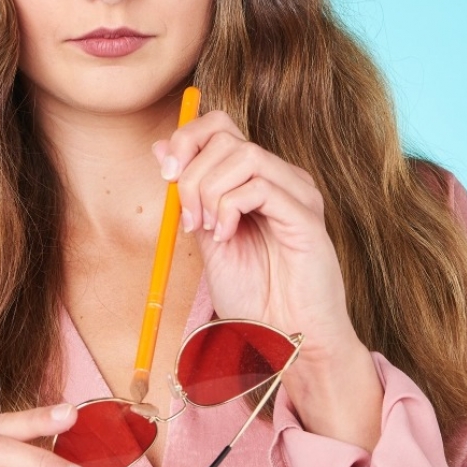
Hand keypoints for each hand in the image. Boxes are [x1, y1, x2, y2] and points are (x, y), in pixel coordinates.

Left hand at [154, 110, 382, 448]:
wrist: (286, 340)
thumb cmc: (253, 296)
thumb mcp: (206, 236)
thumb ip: (189, 193)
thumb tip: (160, 148)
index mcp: (257, 179)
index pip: (221, 126)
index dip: (187, 139)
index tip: (165, 174)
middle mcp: (281, 177)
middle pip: (227, 135)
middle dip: (191, 172)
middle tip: (187, 216)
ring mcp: (297, 193)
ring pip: (244, 155)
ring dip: (209, 190)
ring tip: (206, 228)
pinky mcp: (306, 216)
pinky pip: (261, 186)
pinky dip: (229, 208)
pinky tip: (225, 236)